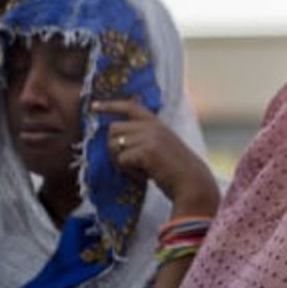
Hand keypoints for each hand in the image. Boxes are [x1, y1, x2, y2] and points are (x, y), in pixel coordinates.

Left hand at [93, 100, 218, 216]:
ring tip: (138, 170)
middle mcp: (152, 126)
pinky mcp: (146, 150)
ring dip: (120, 162)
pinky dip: (129, 171)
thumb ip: (143, 138)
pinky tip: (145, 176)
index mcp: (157, 123)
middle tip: (127, 163)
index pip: (130, 106)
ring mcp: (149, 137)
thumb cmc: (177, 170)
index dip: (111, 105)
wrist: (192, 182)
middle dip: (113, 147)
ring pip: (114, 145)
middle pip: (114, 129)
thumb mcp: (162, 146)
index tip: (94, 107)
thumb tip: (115, 140)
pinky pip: (122, 160)